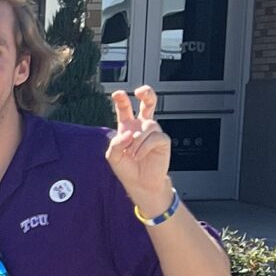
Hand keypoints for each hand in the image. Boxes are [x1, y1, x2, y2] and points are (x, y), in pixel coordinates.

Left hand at [106, 86, 174, 212]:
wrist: (140, 183)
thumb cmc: (127, 169)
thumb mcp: (113, 157)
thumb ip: (116, 143)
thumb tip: (128, 133)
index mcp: (128, 127)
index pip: (126, 109)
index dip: (122, 100)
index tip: (117, 94)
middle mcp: (142, 127)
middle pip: (148, 104)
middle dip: (146, 94)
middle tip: (140, 92)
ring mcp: (153, 133)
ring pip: (148, 125)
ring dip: (138, 140)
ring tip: (133, 154)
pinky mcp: (163, 141)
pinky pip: (155, 137)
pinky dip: (145, 146)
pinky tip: (140, 155)